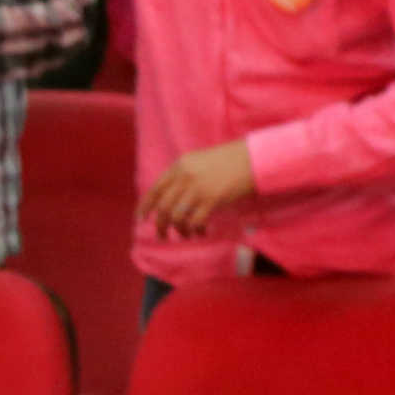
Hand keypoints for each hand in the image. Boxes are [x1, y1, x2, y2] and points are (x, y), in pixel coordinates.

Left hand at [140, 139, 260, 239]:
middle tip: (163, 235)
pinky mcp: (212, 199)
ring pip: (176, 217)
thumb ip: (183, 175)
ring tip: (186, 234)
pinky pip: (195, 222)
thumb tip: (170, 197)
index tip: (141, 219)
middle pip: (163, 207)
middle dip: (160, 225)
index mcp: (179, 166)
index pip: (154, 190)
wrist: (253, 159)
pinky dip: (195, 231)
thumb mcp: (199, 161)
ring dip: (179, 230)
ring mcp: (197, 188)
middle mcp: (184, 177)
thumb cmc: (229, 161)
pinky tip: (201, 232)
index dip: (144, 207)